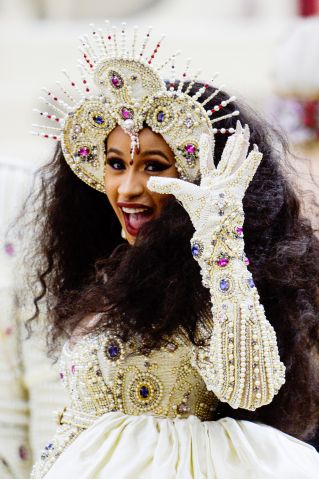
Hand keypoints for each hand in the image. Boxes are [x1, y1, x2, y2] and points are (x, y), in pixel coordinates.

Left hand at [147, 121, 262, 237]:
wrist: (211, 223)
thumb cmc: (197, 209)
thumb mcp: (179, 191)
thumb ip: (165, 185)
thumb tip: (147, 183)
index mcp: (209, 183)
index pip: (208, 161)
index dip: (206, 148)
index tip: (204, 134)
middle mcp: (222, 182)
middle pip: (228, 159)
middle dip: (232, 145)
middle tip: (237, 130)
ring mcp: (231, 184)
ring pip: (237, 161)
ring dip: (241, 147)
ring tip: (245, 133)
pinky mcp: (239, 187)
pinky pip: (246, 172)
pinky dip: (251, 163)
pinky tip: (257, 151)